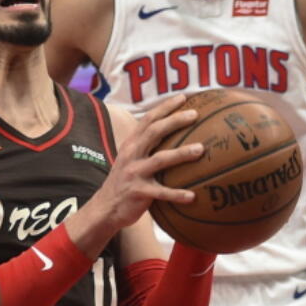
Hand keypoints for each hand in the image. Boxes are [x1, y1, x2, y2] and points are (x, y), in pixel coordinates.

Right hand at [99, 95, 202, 226]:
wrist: (104, 208)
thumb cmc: (124, 182)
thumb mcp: (130, 159)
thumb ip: (145, 146)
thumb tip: (173, 135)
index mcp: (131, 144)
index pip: (148, 119)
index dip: (165, 107)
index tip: (183, 97)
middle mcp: (131, 155)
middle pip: (154, 132)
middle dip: (175, 121)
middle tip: (195, 115)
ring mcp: (134, 173)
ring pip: (160, 160)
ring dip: (181, 153)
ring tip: (201, 149)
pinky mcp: (138, 192)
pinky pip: (161, 193)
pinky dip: (176, 194)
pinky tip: (192, 196)